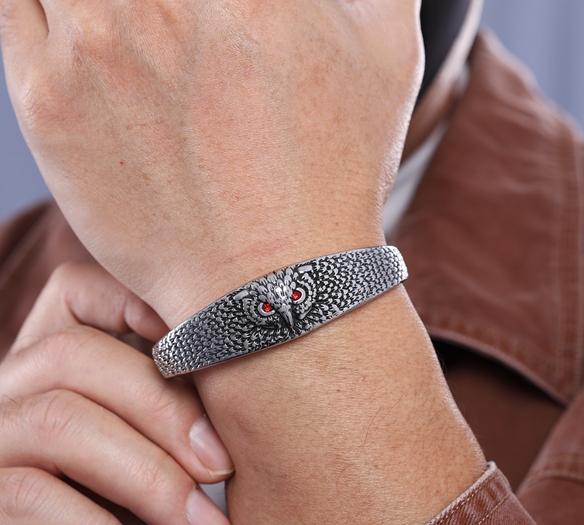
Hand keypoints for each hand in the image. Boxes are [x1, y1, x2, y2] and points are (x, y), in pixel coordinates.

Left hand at [0, 0, 422, 324]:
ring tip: (127, 30)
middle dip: (146, 1)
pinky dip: (37, 9)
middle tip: (163, 23)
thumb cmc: (335, 174)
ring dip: (91, 4)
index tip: (209, 11)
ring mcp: (93, 42)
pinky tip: (85, 40)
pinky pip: (13, 8)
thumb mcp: (387, 48)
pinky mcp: (47, 100)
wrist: (275, 279)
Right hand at [0, 262, 232, 524]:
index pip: (78, 290)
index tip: (207, 354)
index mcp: (52, 367)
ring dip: (150, 480)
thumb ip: (178, 410)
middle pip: (74, 354)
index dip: (138, 303)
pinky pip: (29, 498)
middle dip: (164, 410)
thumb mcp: (163, 463)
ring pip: (59, 421)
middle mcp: (6, 393)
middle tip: (223, 469)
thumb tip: (235, 374)